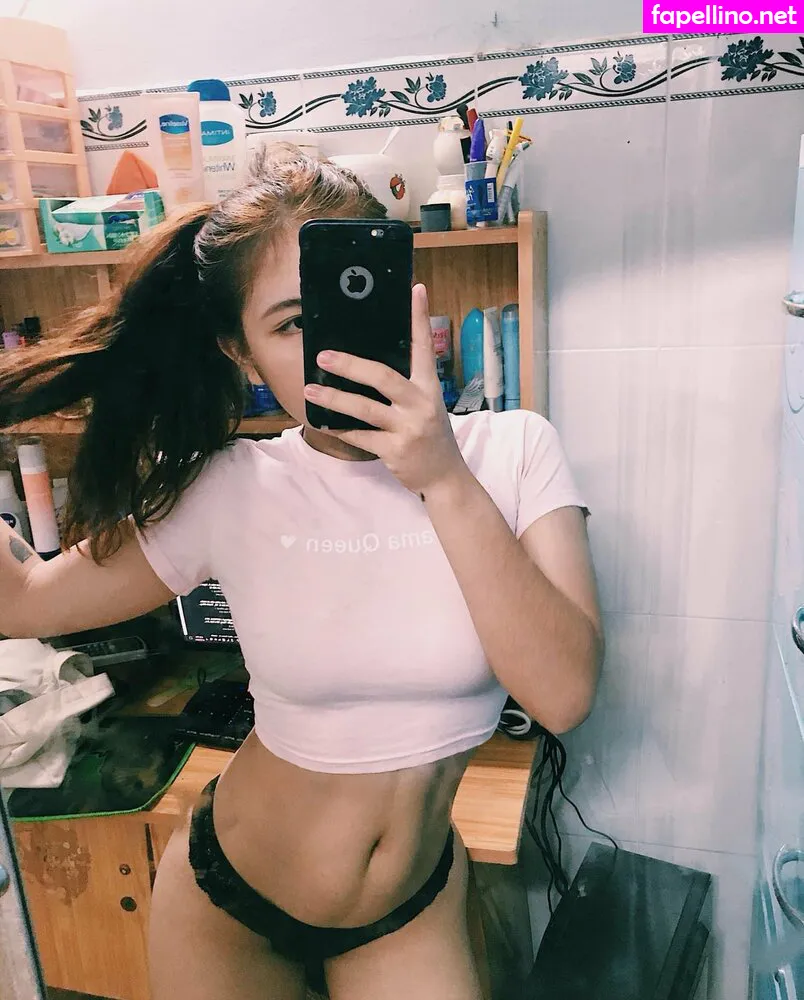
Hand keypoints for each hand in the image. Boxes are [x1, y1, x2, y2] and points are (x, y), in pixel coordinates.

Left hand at [303, 284, 468, 496]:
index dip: (419, 318)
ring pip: (365, 409)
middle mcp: (421, 404)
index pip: (424, 346)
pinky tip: (322, 421)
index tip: (415, 290)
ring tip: (310, 389)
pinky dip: (339, 429)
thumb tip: (369, 362)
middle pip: (383, 377)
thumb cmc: (430, 434)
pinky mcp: (395, 450)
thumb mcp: (427, 404)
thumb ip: (406, 383)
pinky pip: (360, 436)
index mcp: (429, 387)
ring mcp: (408, 428)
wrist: (444, 476)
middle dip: (350, 365)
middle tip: (324, 355)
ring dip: (334, 398)